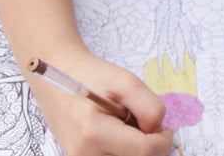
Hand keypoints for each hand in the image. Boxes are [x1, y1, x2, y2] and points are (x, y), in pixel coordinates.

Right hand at [28, 48, 172, 155]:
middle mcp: (82, 154)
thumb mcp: (127, 82)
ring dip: (137, 152)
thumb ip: (149, 107)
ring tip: (129, 131)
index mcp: (93, 132)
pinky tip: (120, 139)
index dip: (163, 142)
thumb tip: (156, 132)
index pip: (144, 152)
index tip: (166, 129)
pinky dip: (123, 153)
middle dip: (149, 148)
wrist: (58, 76)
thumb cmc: (92, 76)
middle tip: (145, 127)